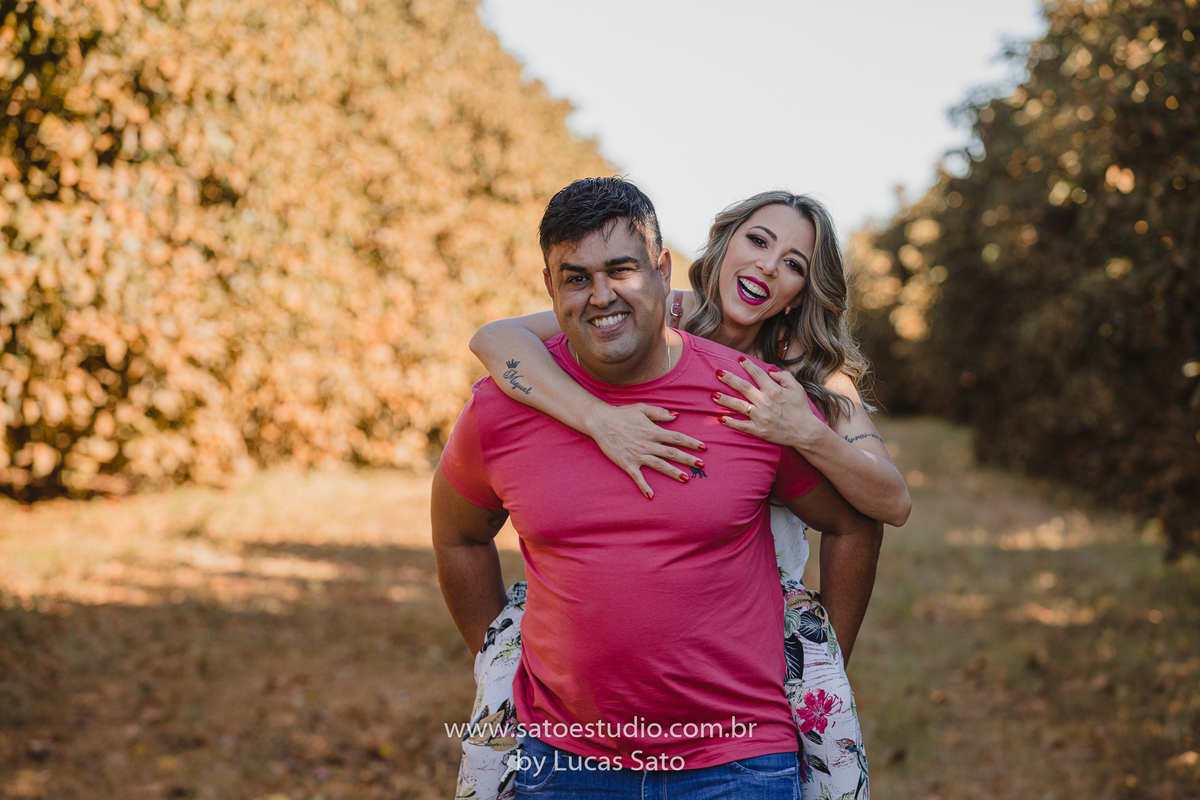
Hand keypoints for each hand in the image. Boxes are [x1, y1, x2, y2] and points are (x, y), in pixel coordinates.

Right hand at [585, 403, 705, 498]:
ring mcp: (637, 455)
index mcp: (652, 430)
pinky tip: (651, 496)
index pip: (676, 438)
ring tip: (686, 478)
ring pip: (659, 465)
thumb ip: (659, 412)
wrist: (600, 421)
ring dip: (674, 472)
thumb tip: (676, 416)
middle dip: (688, 459)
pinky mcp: (627, 463)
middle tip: (702, 466)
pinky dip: (644, 487)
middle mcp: (648, 444)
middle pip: (672, 453)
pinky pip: (637, 477)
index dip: (691, 443)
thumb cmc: (622, 414)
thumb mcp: (642, 408)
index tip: (703, 447)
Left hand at [711, 359, 824, 449]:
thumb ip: (784, 377)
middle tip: (718, 372)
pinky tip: (721, 418)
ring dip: (725, 399)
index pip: (758, 374)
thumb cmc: (801, 409)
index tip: (738, 359)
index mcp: (774, 390)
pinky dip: (731, 422)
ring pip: (738, 405)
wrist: (806, 432)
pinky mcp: (759, 430)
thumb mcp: (797, 388)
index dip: (747, 365)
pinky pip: (741, 426)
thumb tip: (770, 371)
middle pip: (743, 387)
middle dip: (729, 379)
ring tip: (713, 394)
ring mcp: (761, 417)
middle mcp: (765, 402)